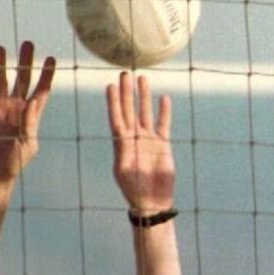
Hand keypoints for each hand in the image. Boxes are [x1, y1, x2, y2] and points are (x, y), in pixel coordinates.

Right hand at [0, 42, 54, 192]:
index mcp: (31, 115)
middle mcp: (16, 108)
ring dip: (0, 65)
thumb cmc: (14, 164)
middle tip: (28, 43)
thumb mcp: (27, 145)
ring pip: (0, 82)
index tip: (51, 58)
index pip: (41, 91)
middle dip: (25, 62)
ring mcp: (0, 110)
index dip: (47, 75)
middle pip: (22, 79)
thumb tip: (32, 101)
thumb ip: (29, 123)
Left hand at [107, 72, 174, 212]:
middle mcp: (134, 138)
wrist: (152, 201)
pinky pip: (163, 124)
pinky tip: (163, 98)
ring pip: (145, 113)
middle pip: (129, 110)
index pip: (116, 117)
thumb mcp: (123, 171)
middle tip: (125, 74)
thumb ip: (121, 152)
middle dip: (127, 93)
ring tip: (143, 79)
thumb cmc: (134, 189)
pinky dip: (163, 112)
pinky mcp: (162, 145)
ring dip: (144, 96)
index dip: (113, 102)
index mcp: (121, 143)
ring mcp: (148, 140)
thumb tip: (121, 137)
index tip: (110, 86)